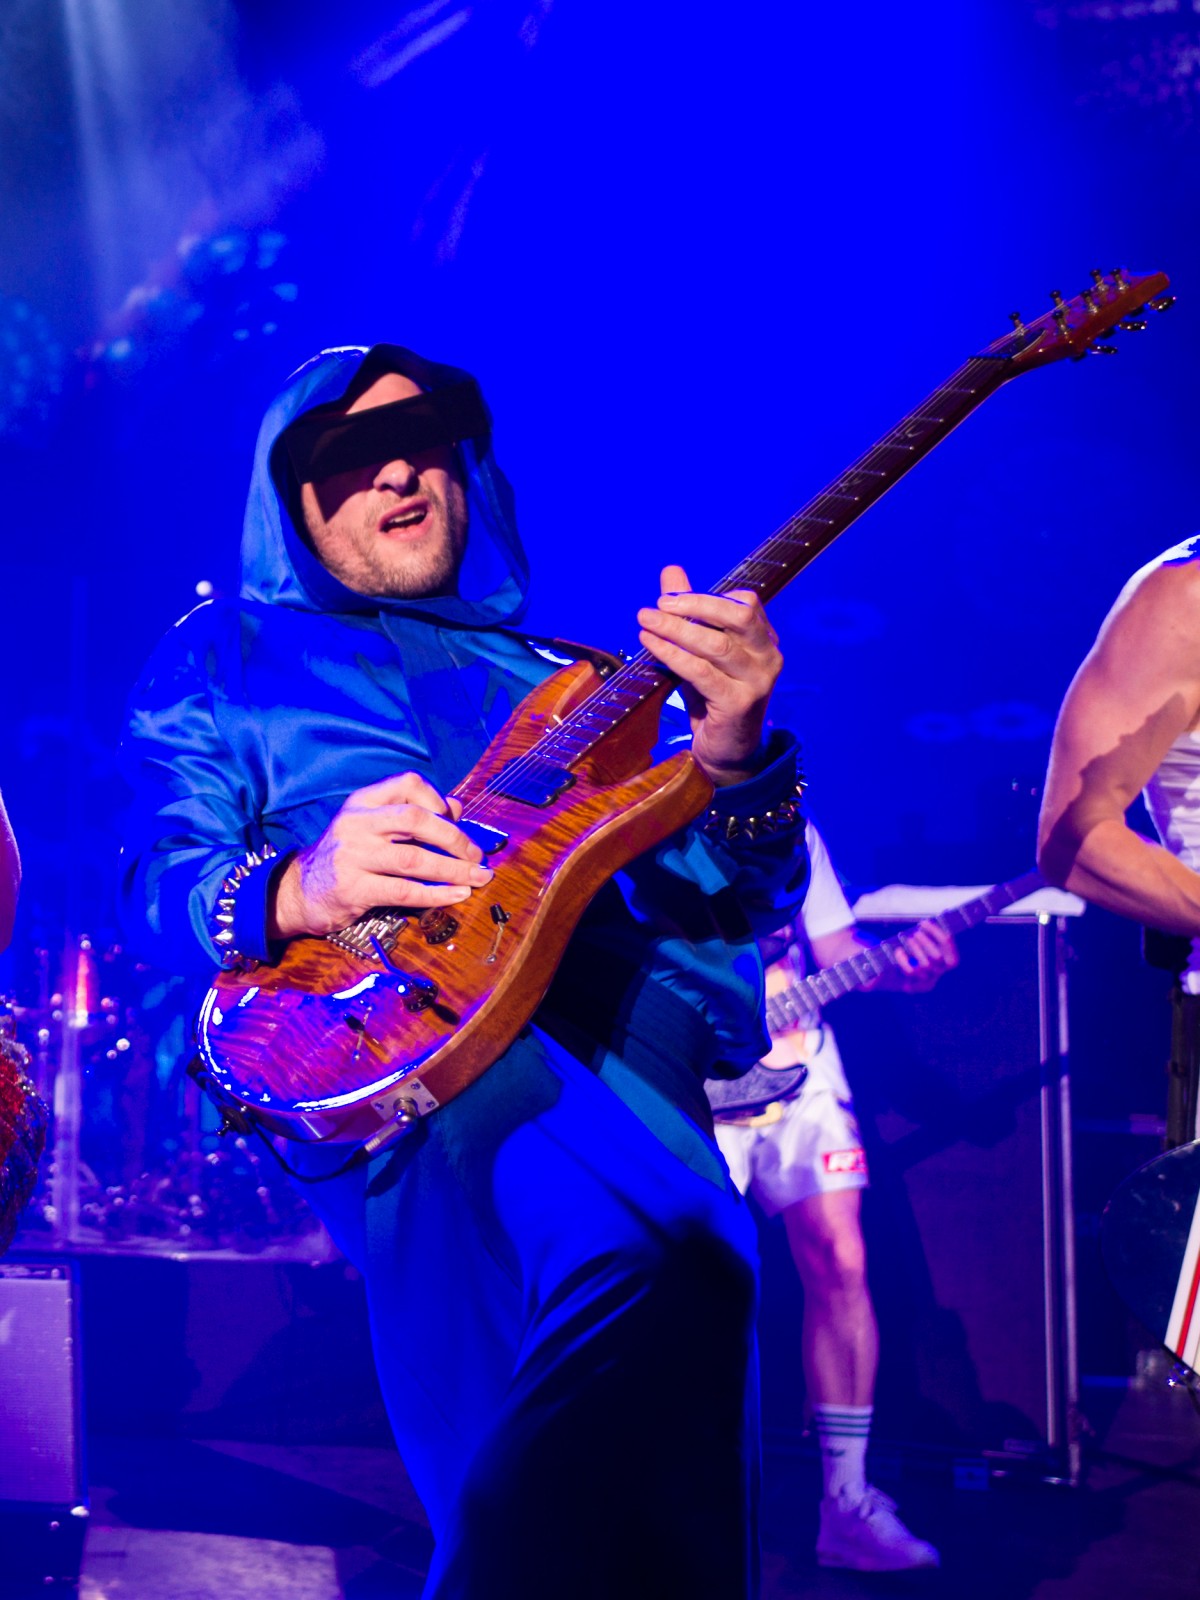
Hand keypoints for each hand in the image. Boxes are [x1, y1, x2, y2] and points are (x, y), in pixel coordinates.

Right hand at [269, 772, 492, 938]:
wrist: (299, 891)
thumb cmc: (346, 856)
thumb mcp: (372, 826)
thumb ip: (412, 813)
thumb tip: (456, 807)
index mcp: (363, 802)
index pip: (407, 783)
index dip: (437, 798)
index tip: (454, 819)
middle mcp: (357, 824)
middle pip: (416, 819)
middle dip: (454, 837)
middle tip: (476, 854)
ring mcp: (353, 856)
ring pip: (414, 859)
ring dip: (453, 870)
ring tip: (478, 877)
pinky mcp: (354, 889)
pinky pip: (404, 892)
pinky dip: (437, 894)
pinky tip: (457, 895)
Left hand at [636, 564, 782, 785]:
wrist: (726, 752)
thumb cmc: (713, 698)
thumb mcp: (701, 652)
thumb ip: (689, 613)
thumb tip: (670, 571)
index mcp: (764, 640)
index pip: (745, 603)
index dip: (706, 596)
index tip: (670, 598)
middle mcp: (769, 657)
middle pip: (738, 615)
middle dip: (694, 604)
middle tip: (657, 604)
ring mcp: (758, 682)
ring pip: (716, 644)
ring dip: (676, 629)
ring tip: (645, 621)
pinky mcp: (739, 703)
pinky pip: (701, 671)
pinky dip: (672, 655)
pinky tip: (651, 646)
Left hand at [887, 920, 958, 992]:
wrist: (899, 974)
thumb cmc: (917, 951)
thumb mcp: (927, 941)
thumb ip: (934, 931)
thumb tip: (945, 912)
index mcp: (950, 961)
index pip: (950, 948)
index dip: (938, 934)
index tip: (924, 922)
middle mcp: (940, 973)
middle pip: (937, 958)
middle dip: (926, 942)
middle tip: (916, 932)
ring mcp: (928, 980)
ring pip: (925, 965)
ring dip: (916, 949)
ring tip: (909, 939)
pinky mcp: (914, 985)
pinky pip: (910, 972)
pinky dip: (904, 959)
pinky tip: (898, 951)